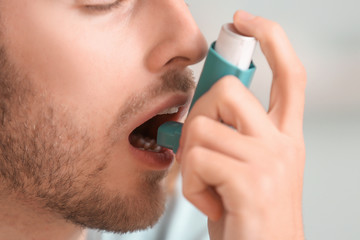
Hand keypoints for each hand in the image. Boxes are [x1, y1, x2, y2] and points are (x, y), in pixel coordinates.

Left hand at [176, 10, 305, 239]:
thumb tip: (202, 108)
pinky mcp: (250, 181)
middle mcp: (282, 143)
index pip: (289, 74)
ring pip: (202, 126)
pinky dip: (191, 184)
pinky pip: (197, 160)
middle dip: (199, 111)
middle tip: (197, 145)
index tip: (244, 21)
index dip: (271, 39)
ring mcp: (268, 161)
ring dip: (191, 160)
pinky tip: (210, 201)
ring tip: (207, 185)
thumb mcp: (246, 167)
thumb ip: (232, 134)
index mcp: (284, 136)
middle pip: (229, 88)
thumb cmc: (246, 213)